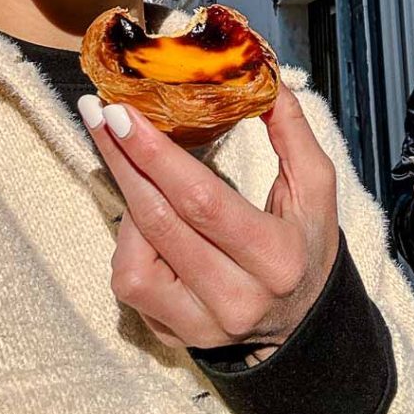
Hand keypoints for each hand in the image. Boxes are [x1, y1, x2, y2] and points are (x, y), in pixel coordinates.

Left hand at [78, 86, 338, 356]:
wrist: (303, 320)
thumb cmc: (305, 242)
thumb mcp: (315, 187)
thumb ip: (292, 131)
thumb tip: (264, 79)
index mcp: (276, 257)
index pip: (202, 200)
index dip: (156, 155)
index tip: (123, 113)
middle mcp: (237, 299)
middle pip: (160, 222)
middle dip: (122, 160)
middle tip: (98, 113)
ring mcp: (201, 324)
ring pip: (134, 259)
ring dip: (126, 200)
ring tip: (129, 162)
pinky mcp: (175, 335)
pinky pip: (128, 283)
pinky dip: (128, 241)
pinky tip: (143, 214)